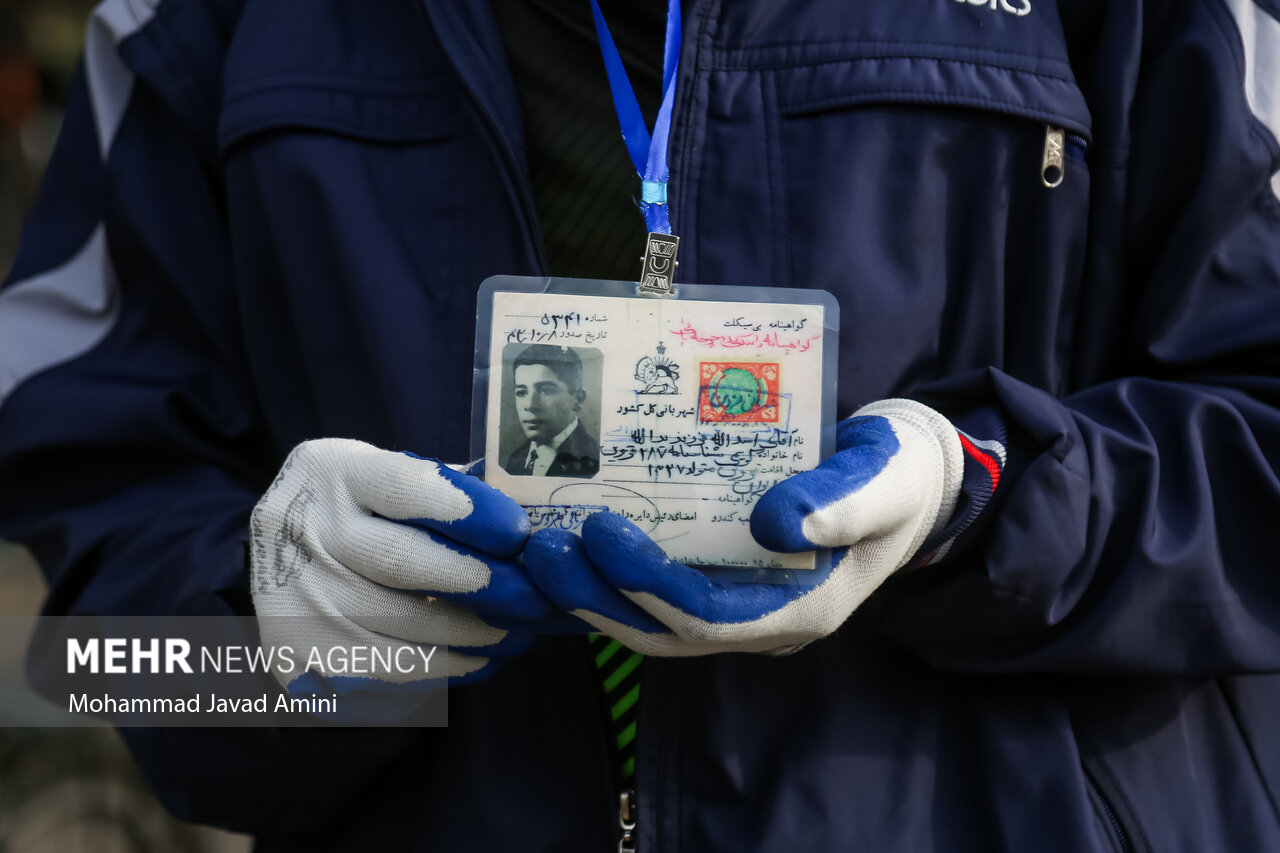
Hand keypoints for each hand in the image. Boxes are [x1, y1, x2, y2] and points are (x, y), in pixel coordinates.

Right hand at [249, 438, 555, 702]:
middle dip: (480, 582)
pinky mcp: (300, 653)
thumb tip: (536, 518)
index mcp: (336, 471)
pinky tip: (483, 658)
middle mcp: (304, 529)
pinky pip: (388, 671)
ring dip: (472, 635)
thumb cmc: (365, 513)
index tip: (519, 534)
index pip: (405, 488)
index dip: (469, 512)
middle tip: (535, 598)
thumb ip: (453, 491)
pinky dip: (447, 668)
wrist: (278, 558)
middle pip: (400, 562)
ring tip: (519, 633)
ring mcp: (294, 595)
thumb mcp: (393, 479)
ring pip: (400, 628)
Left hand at [523, 399, 962, 654]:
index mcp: (800, 610)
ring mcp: (741, 602)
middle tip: (541, 549)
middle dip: (597, 596)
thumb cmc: (899, 476)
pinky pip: (659, 588)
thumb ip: (837, 503)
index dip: (645, 581)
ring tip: (541, 547)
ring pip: (651, 618)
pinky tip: (573, 536)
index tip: (598, 529)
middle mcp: (762, 620)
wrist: (907, 476)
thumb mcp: (883, 481)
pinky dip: (614, 571)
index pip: (705, 618)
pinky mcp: (724, 577)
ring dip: (593, 590)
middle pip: (662, 630)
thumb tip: (773, 525)